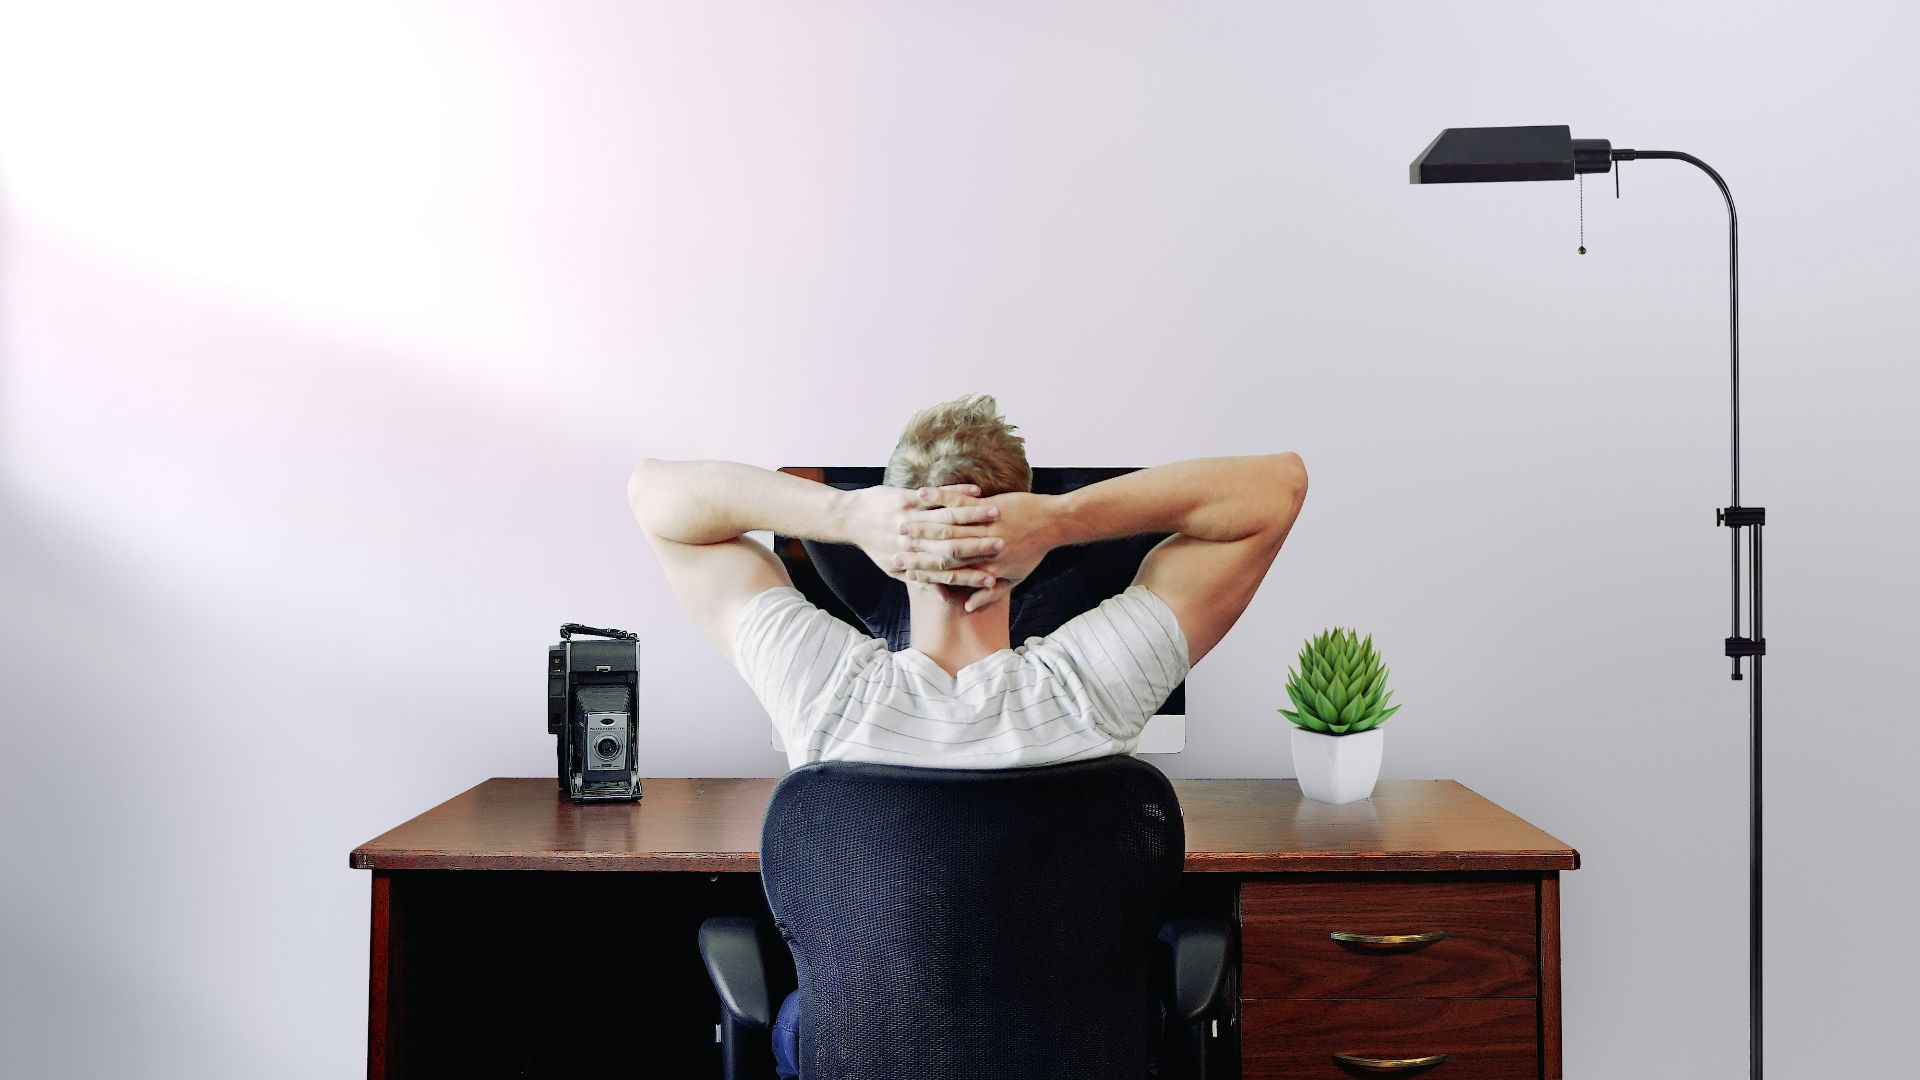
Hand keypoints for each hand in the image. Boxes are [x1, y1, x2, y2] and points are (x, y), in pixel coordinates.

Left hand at [847, 484, 1003, 585]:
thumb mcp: (893, 569)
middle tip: (1004, 545)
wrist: (850, 518)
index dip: (970, 575)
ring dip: (974, 515)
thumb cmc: (875, 545)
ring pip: (947, 518)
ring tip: (997, 513)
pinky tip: (977, 490)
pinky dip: (957, 493)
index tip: (993, 578)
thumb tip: (944, 598)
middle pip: (952, 546)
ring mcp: (909, 518)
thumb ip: (920, 583)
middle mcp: (912, 541)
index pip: (946, 572)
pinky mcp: (905, 498)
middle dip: (979, 545)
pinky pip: (936, 495)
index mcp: (912, 560)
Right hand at [898, 490, 1058, 611]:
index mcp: (985, 568)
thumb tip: (966, 607)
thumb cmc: (1033, 552)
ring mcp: (984, 526)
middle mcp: (981, 548)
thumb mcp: (1014, 578)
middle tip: (891, 547)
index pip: (946, 572)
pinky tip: (920, 494)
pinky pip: (958, 500)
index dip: (922, 572)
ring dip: (919, 523)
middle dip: (913, 548)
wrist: (1054, 523)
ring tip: (898, 521)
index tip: (902, 571)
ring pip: (945, 525)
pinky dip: (938, 497)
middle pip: (940, 549)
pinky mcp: (987, 505)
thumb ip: (989, 594)